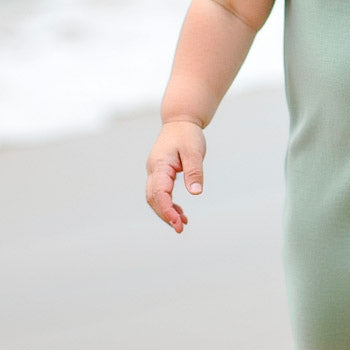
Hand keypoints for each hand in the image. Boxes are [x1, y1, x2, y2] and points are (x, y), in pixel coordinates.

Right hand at [145, 119, 205, 233]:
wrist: (180, 121)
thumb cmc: (187, 134)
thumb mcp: (194, 152)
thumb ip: (194, 171)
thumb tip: (196, 192)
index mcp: (160, 165)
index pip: (159, 193)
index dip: (167, 210)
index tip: (178, 223)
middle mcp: (153, 170)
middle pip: (153, 199)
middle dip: (165, 215)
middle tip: (181, 228)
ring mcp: (155, 172)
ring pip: (155, 198)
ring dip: (167, 212)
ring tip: (183, 223)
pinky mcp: (160, 174)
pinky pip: (161, 193)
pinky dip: (169, 204)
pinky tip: (181, 212)